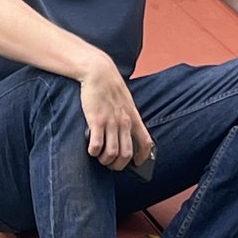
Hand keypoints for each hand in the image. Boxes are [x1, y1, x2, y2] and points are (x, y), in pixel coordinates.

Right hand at [81, 58, 153, 172]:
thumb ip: (127, 117)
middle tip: (111, 165)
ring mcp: (111, 122)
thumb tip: (126, 134)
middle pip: (126, 154)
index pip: (145, 142)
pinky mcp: (96, 120)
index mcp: (133, 117)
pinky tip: (91, 150)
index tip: (137, 163)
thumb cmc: (111, 86)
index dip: (143, 157)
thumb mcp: (126, 102)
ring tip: (100, 158)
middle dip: (118, 165)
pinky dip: (94, 152)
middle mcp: (124, 122)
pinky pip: (96, 145)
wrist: (99, 72)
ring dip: (105, 160)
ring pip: (112, 153)